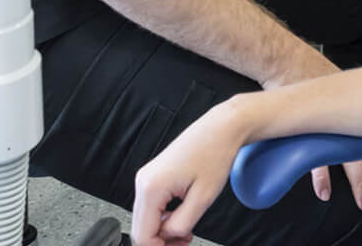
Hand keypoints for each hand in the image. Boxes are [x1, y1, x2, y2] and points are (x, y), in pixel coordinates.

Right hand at [132, 106, 244, 245]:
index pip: (143, 236)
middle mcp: (143, 181)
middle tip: (185, 244)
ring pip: (145, 220)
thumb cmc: (215, 155)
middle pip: (140, 229)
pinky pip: (151, 207)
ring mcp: (146, 177)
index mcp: (151, 187)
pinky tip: (181, 219)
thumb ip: (181, 225)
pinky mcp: (153, 176)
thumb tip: (168, 236)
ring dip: (163, 231)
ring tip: (187, 233)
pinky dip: (163, 218)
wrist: (221, 128)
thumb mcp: (203, 198)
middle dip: (161, 242)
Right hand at [265, 51, 361, 209]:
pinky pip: (315, 159)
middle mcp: (348, 116)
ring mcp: (329, 125)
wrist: (286, 60)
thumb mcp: (340, 82)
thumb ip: (353, 98)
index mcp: (358, 104)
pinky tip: (325, 192)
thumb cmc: (312, 69)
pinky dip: (322, 177)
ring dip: (360, 182)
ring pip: (350, 158)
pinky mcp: (307, 132)